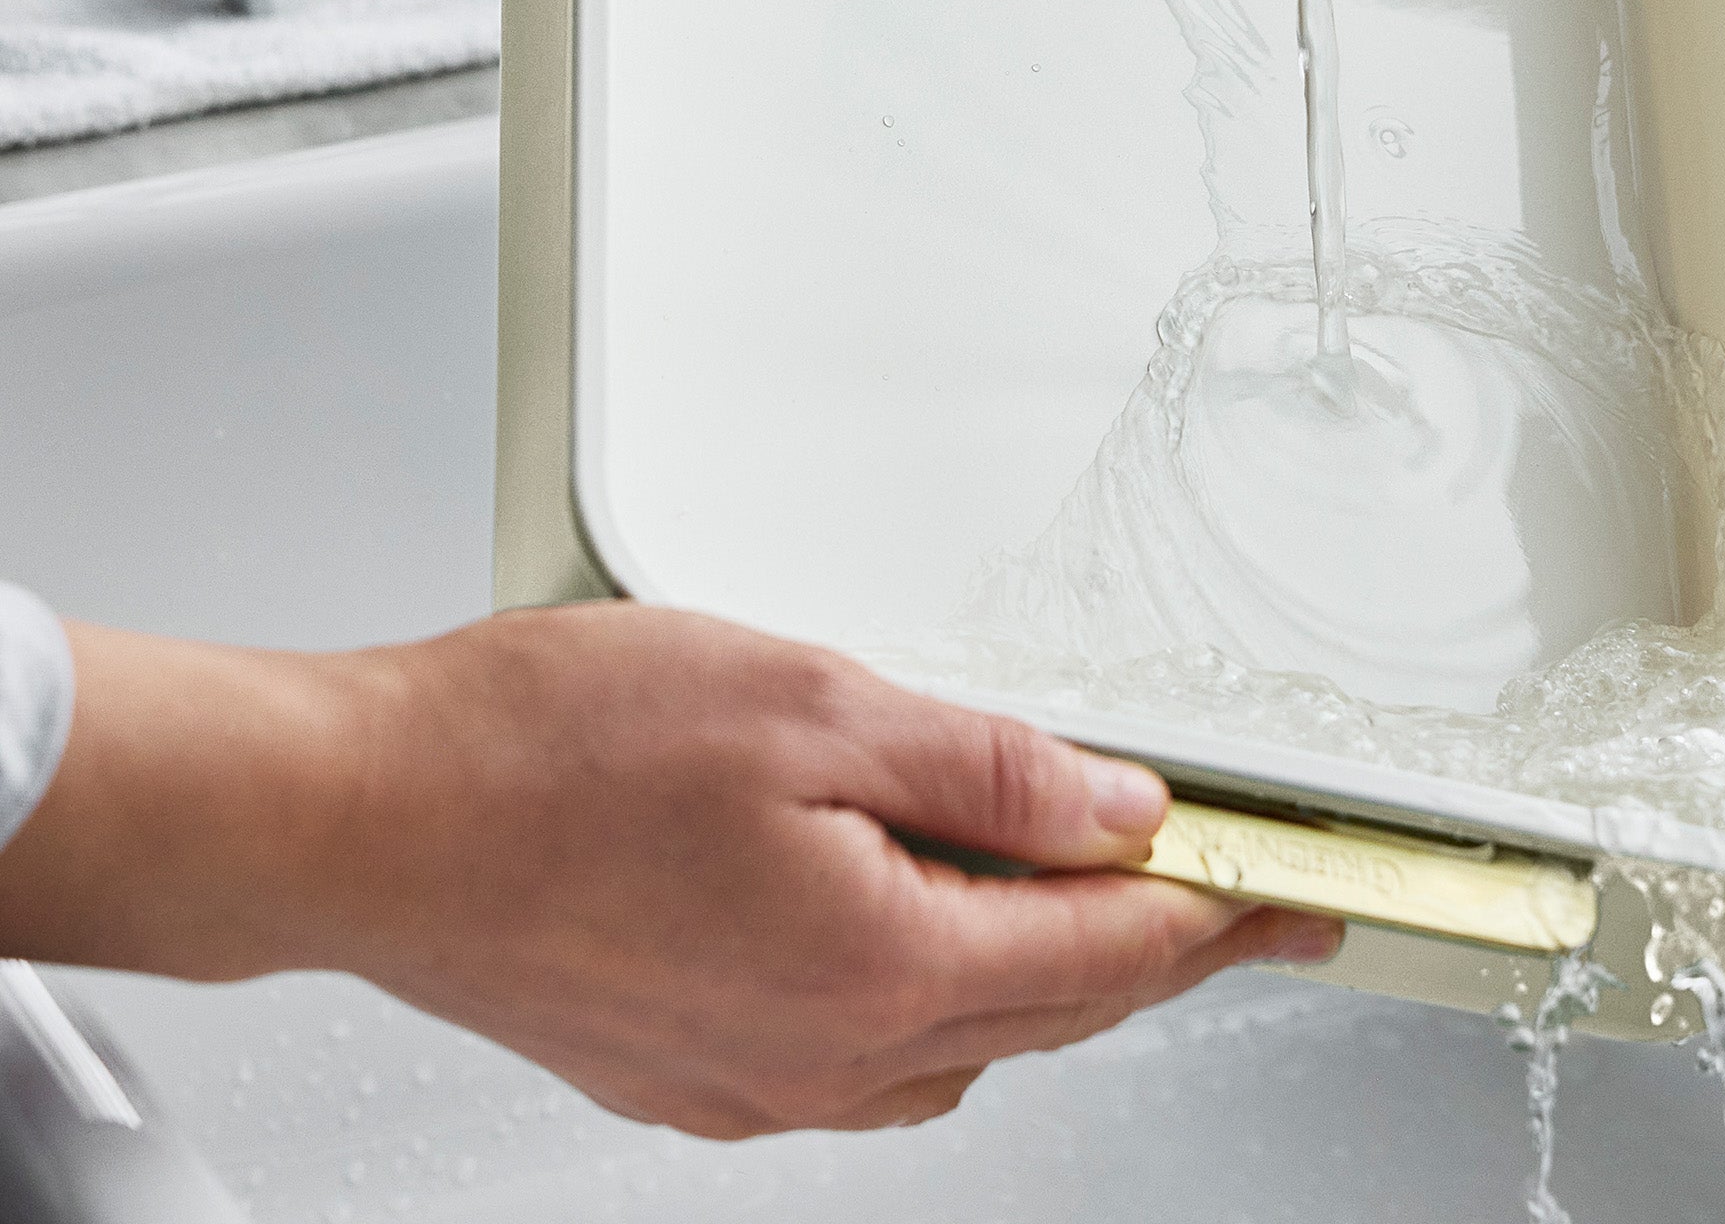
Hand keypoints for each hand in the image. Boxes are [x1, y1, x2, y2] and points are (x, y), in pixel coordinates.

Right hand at [0, 608, 1337, 1135]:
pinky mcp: (688, 1069)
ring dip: (1043, 967)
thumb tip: (1115, 812)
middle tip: (1234, 891)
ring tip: (1088, 884)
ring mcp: (752, 1077)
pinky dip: (935, 990)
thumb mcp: (815, 703)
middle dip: (1155, 945)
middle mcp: (827, 1054)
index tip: (1302, 900)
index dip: (1224, 915)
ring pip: (965, 1039)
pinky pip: (868, 1052)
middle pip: (1052, 1008)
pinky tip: (923, 921)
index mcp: (880, 966)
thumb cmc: (553, 750)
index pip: (1112, 952)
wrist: (365, 817)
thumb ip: (987, 769)